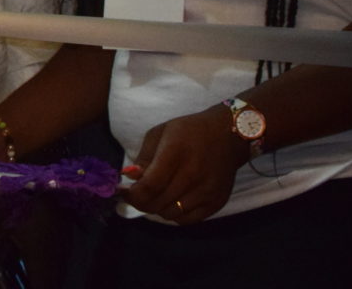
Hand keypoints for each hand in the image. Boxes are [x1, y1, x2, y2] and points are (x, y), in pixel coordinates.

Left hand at [120, 104, 245, 223]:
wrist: (228, 135)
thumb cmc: (190, 131)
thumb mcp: (161, 133)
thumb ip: (144, 156)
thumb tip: (129, 177)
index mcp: (176, 154)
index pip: (149, 186)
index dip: (131, 194)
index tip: (122, 191)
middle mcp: (193, 175)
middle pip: (157, 203)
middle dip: (140, 202)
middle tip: (136, 195)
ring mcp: (206, 191)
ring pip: (170, 214)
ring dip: (156, 208)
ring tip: (155, 196)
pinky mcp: (216, 202)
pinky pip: (187, 220)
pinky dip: (174, 214)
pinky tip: (171, 201)